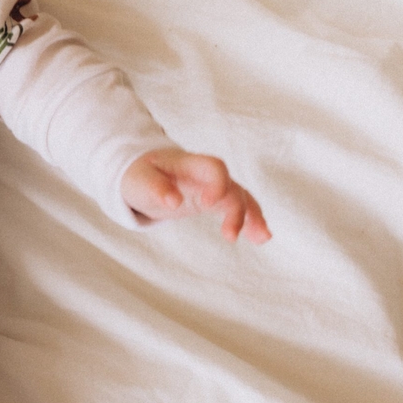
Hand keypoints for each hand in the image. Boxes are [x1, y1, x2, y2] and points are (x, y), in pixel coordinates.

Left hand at [121, 148, 271, 243]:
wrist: (144, 172)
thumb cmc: (141, 174)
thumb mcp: (141, 180)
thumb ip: (155, 188)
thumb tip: (173, 202)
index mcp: (189, 164)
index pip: (214, 167)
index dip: (218, 184)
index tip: (208, 204)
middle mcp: (207, 175)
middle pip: (232, 187)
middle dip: (236, 209)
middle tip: (229, 235)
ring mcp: (213, 187)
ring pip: (241, 198)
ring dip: (252, 216)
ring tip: (261, 238)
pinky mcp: (214, 200)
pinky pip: (239, 208)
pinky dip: (251, 220)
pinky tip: (261, 237)